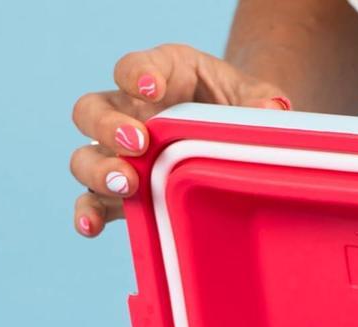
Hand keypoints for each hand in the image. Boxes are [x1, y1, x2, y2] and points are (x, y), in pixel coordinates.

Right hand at [70, 43, 289, 236]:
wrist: (233, 141)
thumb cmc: (236, 110)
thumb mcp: (250, 98)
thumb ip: (259, 100)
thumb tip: (271, 112)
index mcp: (158, 76)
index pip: (133, 67)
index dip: (137, 74)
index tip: (151, 88)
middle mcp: (127, 112)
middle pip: (93, 110)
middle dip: (109, 126)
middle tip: (139, 143)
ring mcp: (117, 154)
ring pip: (86, 157)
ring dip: (100, 171)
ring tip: (128, 183)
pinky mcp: (118, 191)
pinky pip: (93, 202)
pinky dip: (88, 215)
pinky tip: (93, 227)